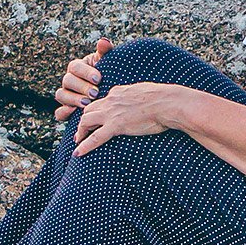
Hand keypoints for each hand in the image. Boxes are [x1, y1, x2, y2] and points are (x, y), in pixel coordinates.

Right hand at [54, 39, 113, 121]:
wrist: (111, 90)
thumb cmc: (108, 73)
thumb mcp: (108, 62)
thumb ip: (105, 52)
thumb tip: (103, 41)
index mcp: (77, 67)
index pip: (75, 67)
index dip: (86, 73)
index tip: (99, 78)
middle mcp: (69, 80)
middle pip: (67, 81)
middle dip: (81, 87)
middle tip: (95, 93)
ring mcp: (66, 94)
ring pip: (61, 95)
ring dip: (73, 99)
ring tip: (87, 103)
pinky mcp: (66, 109)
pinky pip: (59, 112)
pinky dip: (64, 112)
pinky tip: (74, 112)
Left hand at [70, 81, 188, 156]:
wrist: (168, 103)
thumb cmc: (164, 98)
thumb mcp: (146, 91)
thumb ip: (137, 96)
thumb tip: (140, 100)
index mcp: (119, 92)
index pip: (102, 100)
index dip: (98, 110)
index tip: (97, 118)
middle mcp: (111, 100)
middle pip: (89, 109)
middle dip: (84, 120)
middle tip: (82, 130)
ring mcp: (111, 113)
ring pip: (86, 120)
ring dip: (80, 131)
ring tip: (78, 140)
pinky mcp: (116, 126)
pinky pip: (95, 137)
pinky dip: (84, 145)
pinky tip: (78, 153)